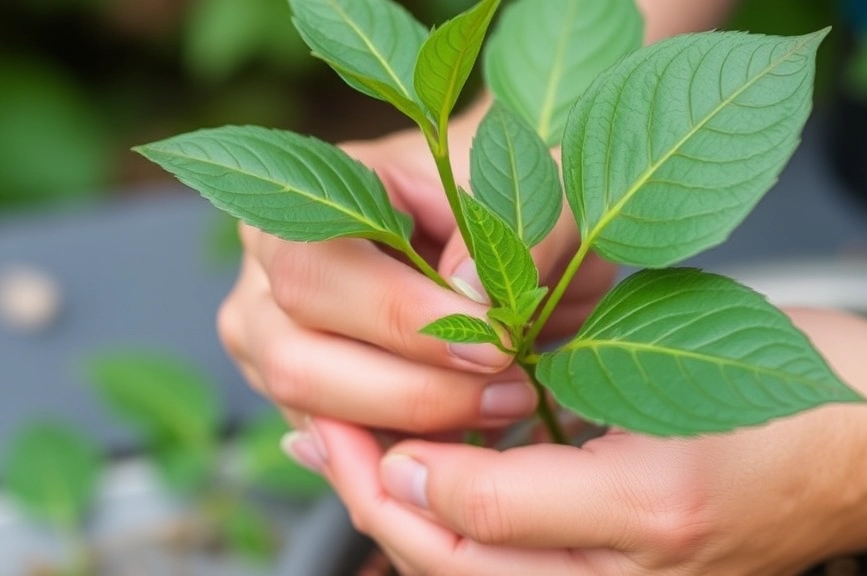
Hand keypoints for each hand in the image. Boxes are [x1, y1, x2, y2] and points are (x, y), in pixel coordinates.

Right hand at [217, 111, 616, 432]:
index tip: (495, 343)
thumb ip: (510, 236)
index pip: (317, 274)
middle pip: (296, 358)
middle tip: (507, 390)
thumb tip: (463, 291)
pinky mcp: (305, 399)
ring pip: (309, 412)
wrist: (521, 243)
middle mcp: (270, 274)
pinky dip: (406, 451)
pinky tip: (472, 434)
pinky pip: (337, 448)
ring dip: (413, 426)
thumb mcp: (539, 198)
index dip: (404, 320)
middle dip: (412, 390)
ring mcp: (274, 342)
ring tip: (502, 405)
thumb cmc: (519, 208)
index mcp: (312, 203)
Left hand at [309, 288, 866, 574]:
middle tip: (315, 430)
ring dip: (401, 494)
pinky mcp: (622, 540)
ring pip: (474, 549)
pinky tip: (425, 449)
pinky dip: (457, 492)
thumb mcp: (660, 458)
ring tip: (340, 438)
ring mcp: (613, 564)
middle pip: (448, 559)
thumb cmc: (792, 417)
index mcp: (616, 566)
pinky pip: (517, 532)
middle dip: (371, 493)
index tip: (332, 426)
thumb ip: (532, 497)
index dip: (380, 488)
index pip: (453, 550)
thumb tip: (416, 490)